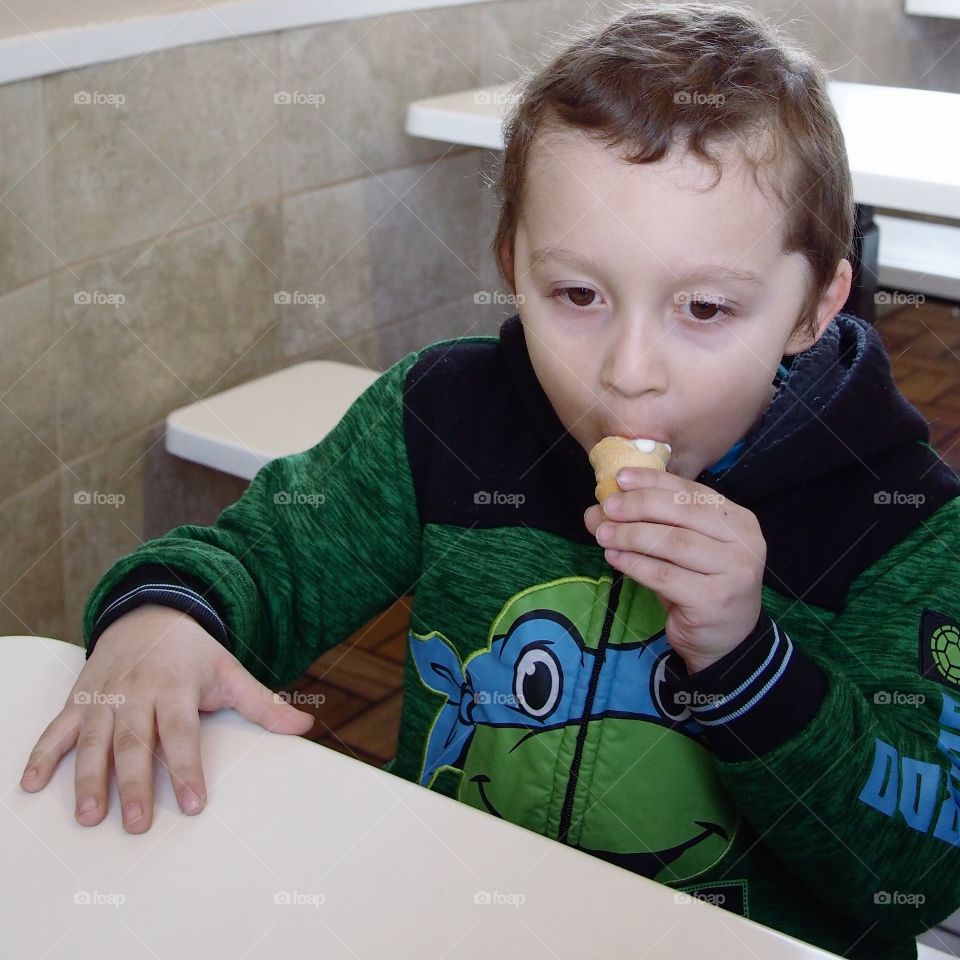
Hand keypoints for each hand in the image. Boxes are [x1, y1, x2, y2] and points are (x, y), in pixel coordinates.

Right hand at [19, 604, 313, 832]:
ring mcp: (105, 696)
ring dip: (86, 778)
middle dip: (134, 783)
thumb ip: (263, 702)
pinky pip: (57, 728)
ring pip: (92, 739)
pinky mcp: (80, 699)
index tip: (193, 803)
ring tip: (88, 816)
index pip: (181, 733)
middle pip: (134, 742)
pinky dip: (41, 754)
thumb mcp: (230, 670)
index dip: (187, 767)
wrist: (150, 612)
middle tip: (135, 823)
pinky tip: (31, 784)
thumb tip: (304, 726)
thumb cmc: (193, 652)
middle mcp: (137, 692)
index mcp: (176, 687)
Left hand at [583, 467, 765, 673]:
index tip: (620, 479)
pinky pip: (664, 576)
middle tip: (607, 509)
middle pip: (683, 513)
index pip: (692, 491)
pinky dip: (634, 564)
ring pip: (672, 543)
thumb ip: (645, 525)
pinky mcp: (714, 599)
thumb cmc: (699, 586)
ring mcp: (733, 571)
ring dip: (631, 535)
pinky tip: (614, 558)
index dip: (654, 481)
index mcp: (738, 521)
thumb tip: (596, 511)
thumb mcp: (675, 552)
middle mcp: (743, 542)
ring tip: (604, 535)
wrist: (725, 641)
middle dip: (639, 506)